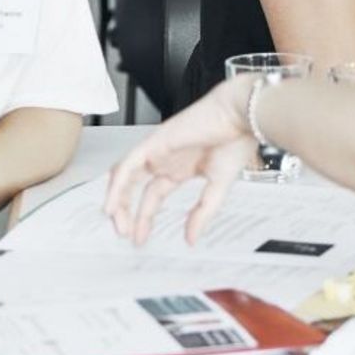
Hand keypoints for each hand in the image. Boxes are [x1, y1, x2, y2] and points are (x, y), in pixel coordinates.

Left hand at [102, 76, 260, 244]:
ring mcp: (157, 150)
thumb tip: (191, 238)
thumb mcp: (219, 186)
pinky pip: (127, 165)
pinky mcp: (154, 142)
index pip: (153, 196)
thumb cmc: (237, 140)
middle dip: (127, 212)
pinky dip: (118, 185)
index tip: (140, 238)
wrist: (241, 115)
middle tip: (125, 234)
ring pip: (125, 175)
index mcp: (180, 168)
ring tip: (116, 222)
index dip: (144, 218)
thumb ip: (203, 212)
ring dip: (118, 199)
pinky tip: (113, 203)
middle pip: (134, 187)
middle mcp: (165, 160)